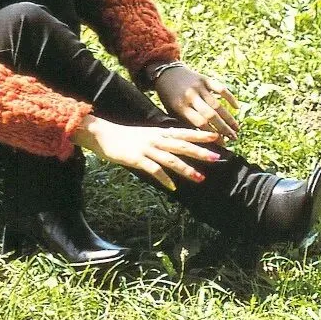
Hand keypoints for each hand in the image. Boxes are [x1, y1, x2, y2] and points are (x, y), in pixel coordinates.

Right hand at [75, 116, 221, 191]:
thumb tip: (178, 144)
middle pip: (182, 146)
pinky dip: (165, 179)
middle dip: (200, 152)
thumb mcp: (147, 134)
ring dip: (186, 169)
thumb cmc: (125, 136)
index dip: (200, 135)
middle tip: (217, 158)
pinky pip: (154, 170)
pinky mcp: (137, 159)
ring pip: (171, 160)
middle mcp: (156, 139)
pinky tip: (173, 187)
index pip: (184, 133)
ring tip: (200, 178)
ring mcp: (147, 149)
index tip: (216, 137)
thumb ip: (162, 139)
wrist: (103, 135)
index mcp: (159, 132)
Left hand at [155, 65, 239, 143]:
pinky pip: (221, 88)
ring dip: (229, 118)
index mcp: (181, 107)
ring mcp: (199, 87)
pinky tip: (237, 107)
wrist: (166, 73)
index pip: (201, 124)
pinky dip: (230, 98)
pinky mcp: (205, 79)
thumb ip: (186, 122)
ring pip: (218, 104)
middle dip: (224, 129)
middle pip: (211, 115)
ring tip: (236, 128)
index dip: (213, 135)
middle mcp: (191, 97)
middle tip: (233, 138)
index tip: (222, 144)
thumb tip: (204, 139)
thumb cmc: (169, 97)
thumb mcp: (172, 112)